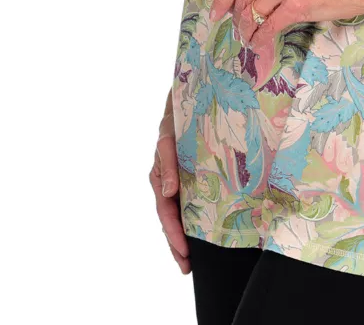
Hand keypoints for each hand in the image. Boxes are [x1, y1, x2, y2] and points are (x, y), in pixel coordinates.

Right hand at [149, 90, 189, 273]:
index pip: (166, 212)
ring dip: (183, 236)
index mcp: (160, 176)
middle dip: (177, 244)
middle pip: (171, 219)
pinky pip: (191, 200)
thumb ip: (168, 163)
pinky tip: (203, 231)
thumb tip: (168, 192)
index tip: (184, 253)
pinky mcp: (192, 174)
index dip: (174, 234)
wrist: (191, 97)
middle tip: (186, 266)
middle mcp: (169, 181)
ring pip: (179, 213)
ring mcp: (179, 179)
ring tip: (190, 258)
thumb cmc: (176, 117)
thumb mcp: (168, 137)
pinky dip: (194, 218)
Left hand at [208, 0, 363, 85]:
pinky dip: (261, 40)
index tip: (215, 14)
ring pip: (252, 15)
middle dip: (238, 21)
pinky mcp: (296, 5)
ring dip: (248, 32)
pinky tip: (262, 45)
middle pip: (242, 0)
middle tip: (241, 34)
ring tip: (251, 40)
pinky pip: (268, 28)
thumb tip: (247, 1)